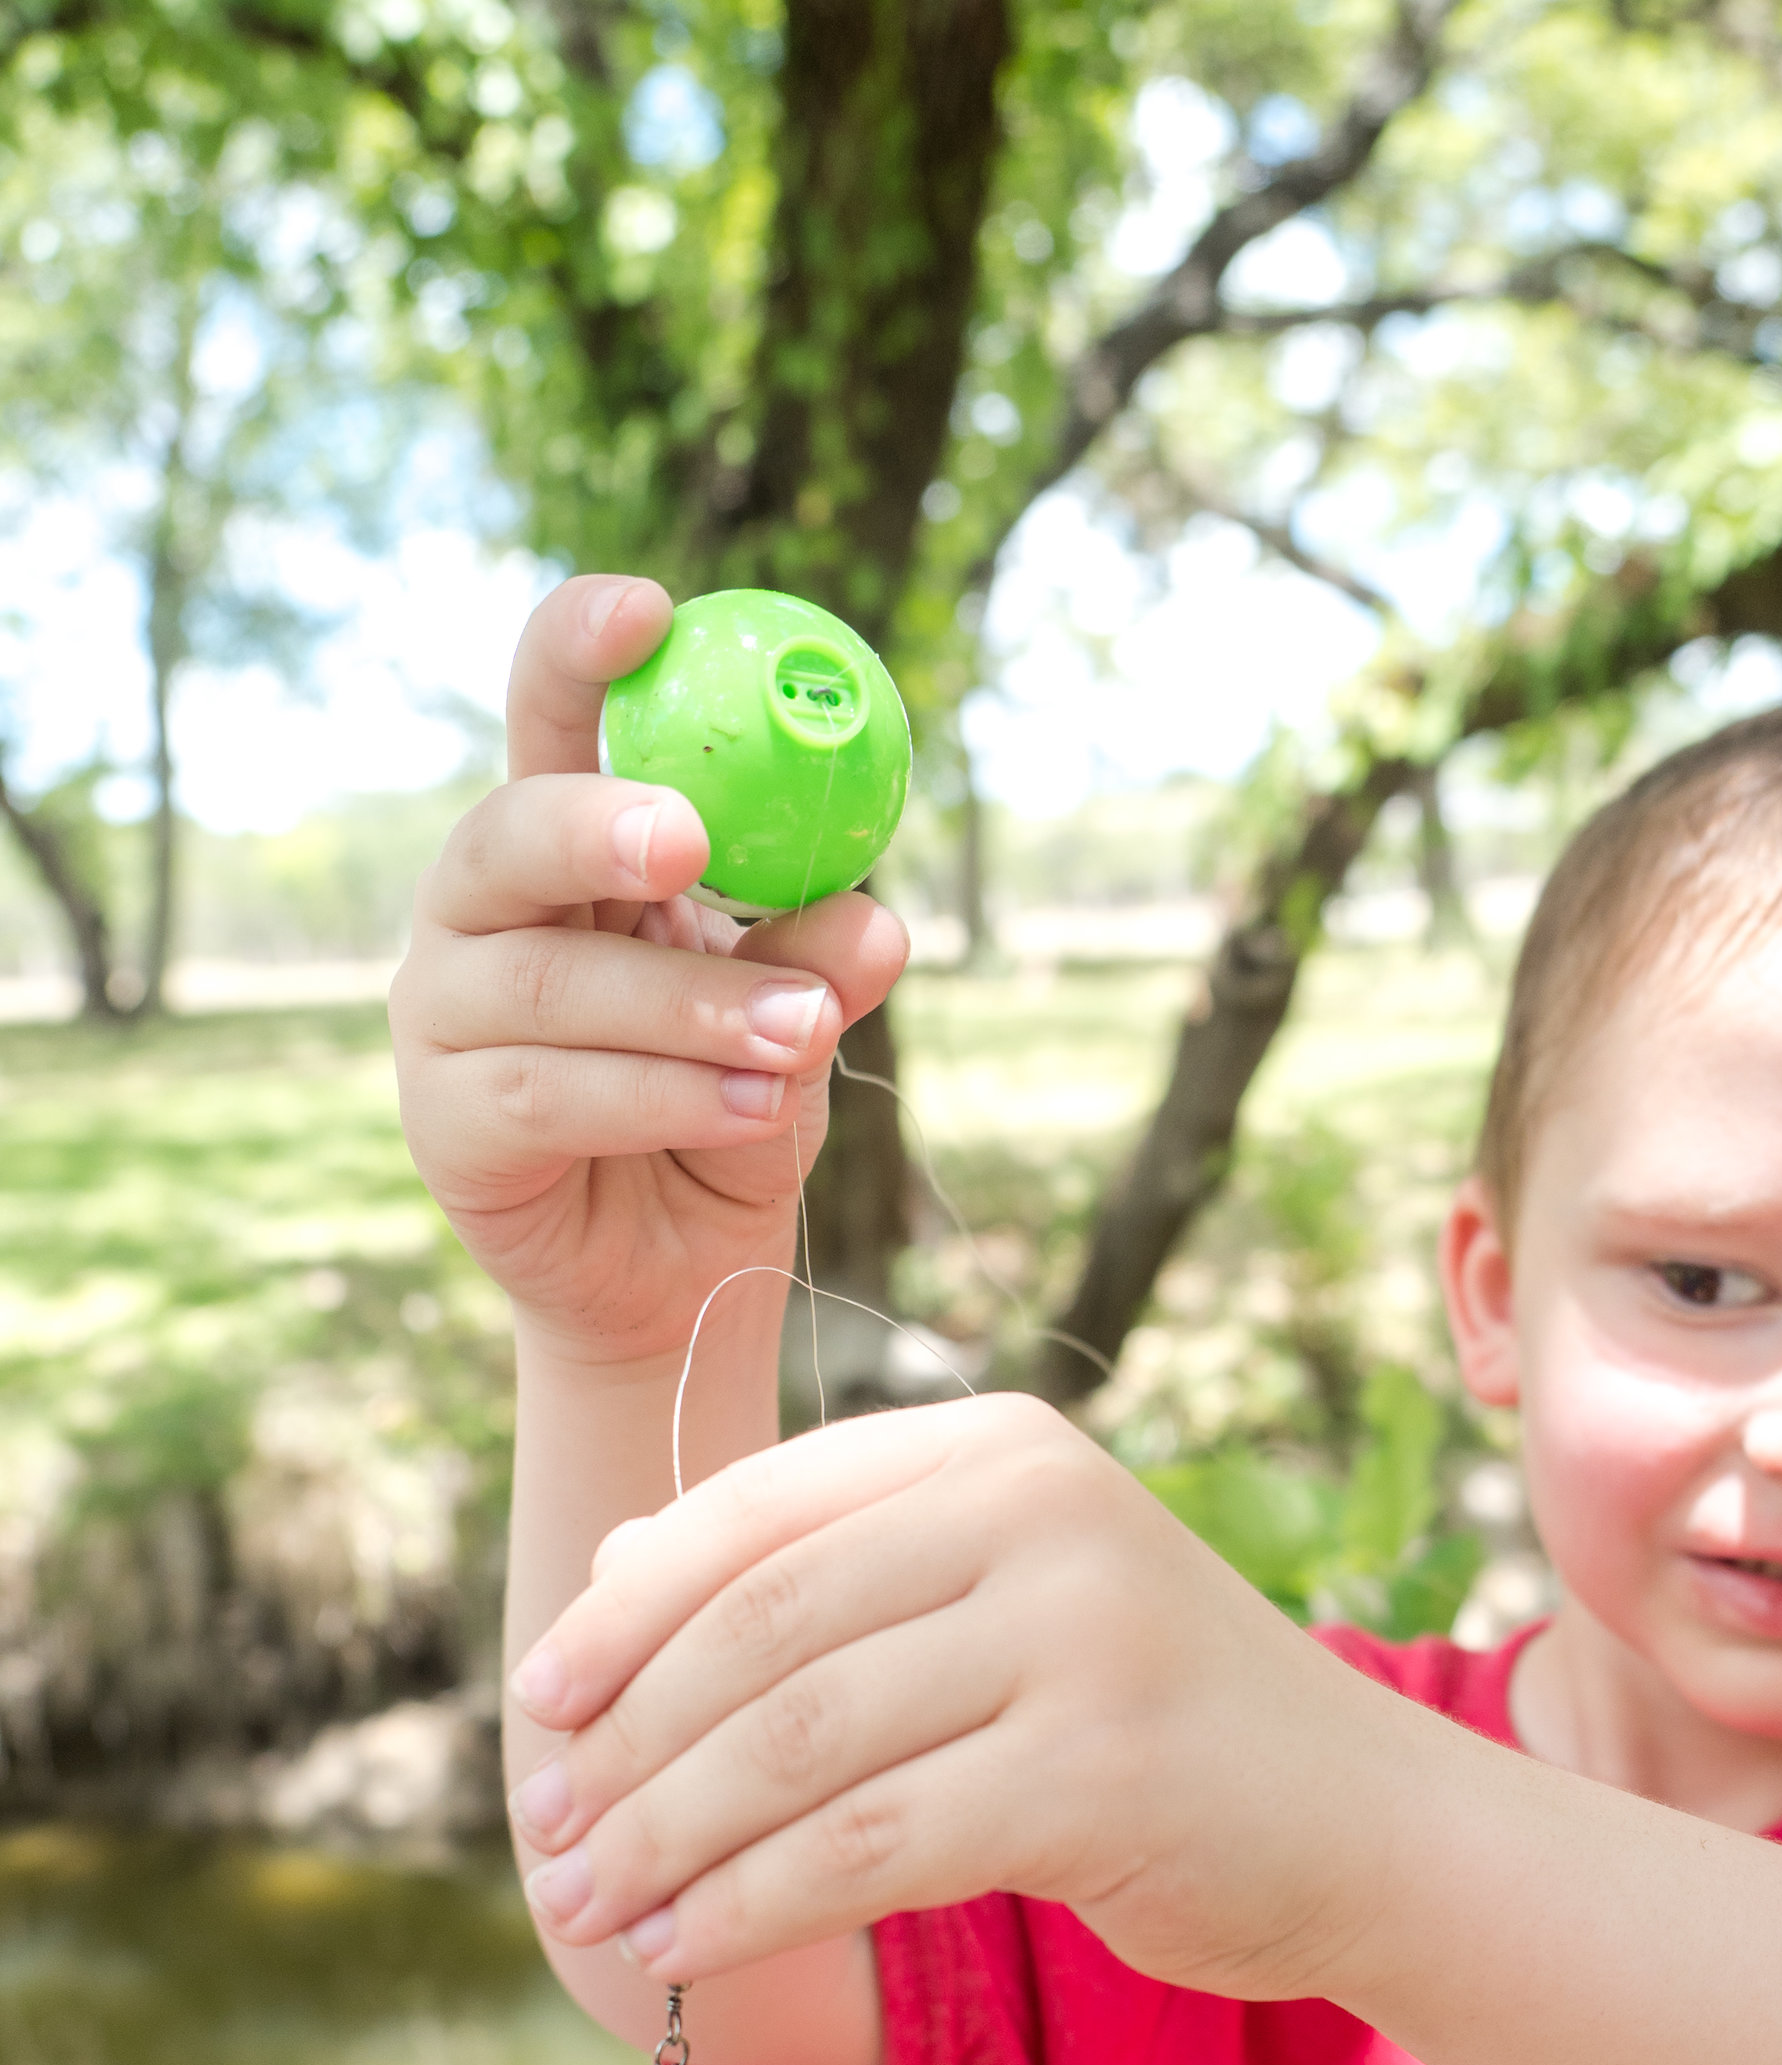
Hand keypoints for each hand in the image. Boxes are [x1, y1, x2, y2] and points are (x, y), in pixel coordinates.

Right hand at [389, 573, 908, 1369]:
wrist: (676, 1279)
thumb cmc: (728, 1109)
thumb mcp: (797, 1029)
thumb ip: (821, 968)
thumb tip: (881, 920)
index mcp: (563, 848)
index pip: (548, 717)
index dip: (578, 652)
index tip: (648, 610)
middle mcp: (480, 913)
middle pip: (505, 834)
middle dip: (595, 827)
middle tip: (689, 841)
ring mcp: (443, 1017)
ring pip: (546, 984)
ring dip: (685, 1008)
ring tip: (801, 1040)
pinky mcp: (444, 1125)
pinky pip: (544, 1094)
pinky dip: (659, 1096)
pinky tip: (752, 1105)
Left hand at [501, 1394, 1417, 1999]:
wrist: (1372, 1827)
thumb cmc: (1161, 1728)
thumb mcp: (1008, 1610)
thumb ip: (843, 1583)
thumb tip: (611, 1583)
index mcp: (1004, 1451)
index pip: (760, 1510)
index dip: (626, 1613)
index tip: (537, 1703)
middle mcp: (1040, 1516)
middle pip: (756, 1631)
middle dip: (625, 1746)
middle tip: (544, 1835)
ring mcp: (1077, 1639)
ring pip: (791, 1746)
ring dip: (662, 1841)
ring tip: (585, 1909)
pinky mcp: (1093, 1775)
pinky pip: (859, 1846)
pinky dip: (745, 1907)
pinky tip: (679, 1952)